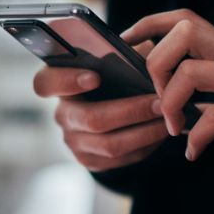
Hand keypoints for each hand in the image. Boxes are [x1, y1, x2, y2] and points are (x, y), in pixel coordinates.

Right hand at [33, 42, 168, 171]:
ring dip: (144, 132)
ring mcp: (73, 141)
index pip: (46, 83)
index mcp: (59, 83)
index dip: (66, 81)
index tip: (95, 76)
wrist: (115, 112)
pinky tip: (160, 132)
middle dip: (131, 111)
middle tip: (160, 102)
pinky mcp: (89, 160)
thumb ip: (124, 54)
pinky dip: (145, 146)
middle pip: (91, 119)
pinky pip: (120, 159)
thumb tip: (144, 53)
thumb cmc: (116, 77)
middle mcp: (62, 114)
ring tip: (168, 119)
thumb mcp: (117, 60)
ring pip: (110, 144)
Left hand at [121, 9, 213, 160]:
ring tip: (174, 128)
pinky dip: (198, 137)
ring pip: (192, 72)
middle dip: (156, 64)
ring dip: (171, 103)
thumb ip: (204, 92)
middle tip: (157, 99)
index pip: (182, 18)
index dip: (148, 24)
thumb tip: (165, 101)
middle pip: (183, 32)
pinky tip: (194, 152)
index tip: (125, 44)